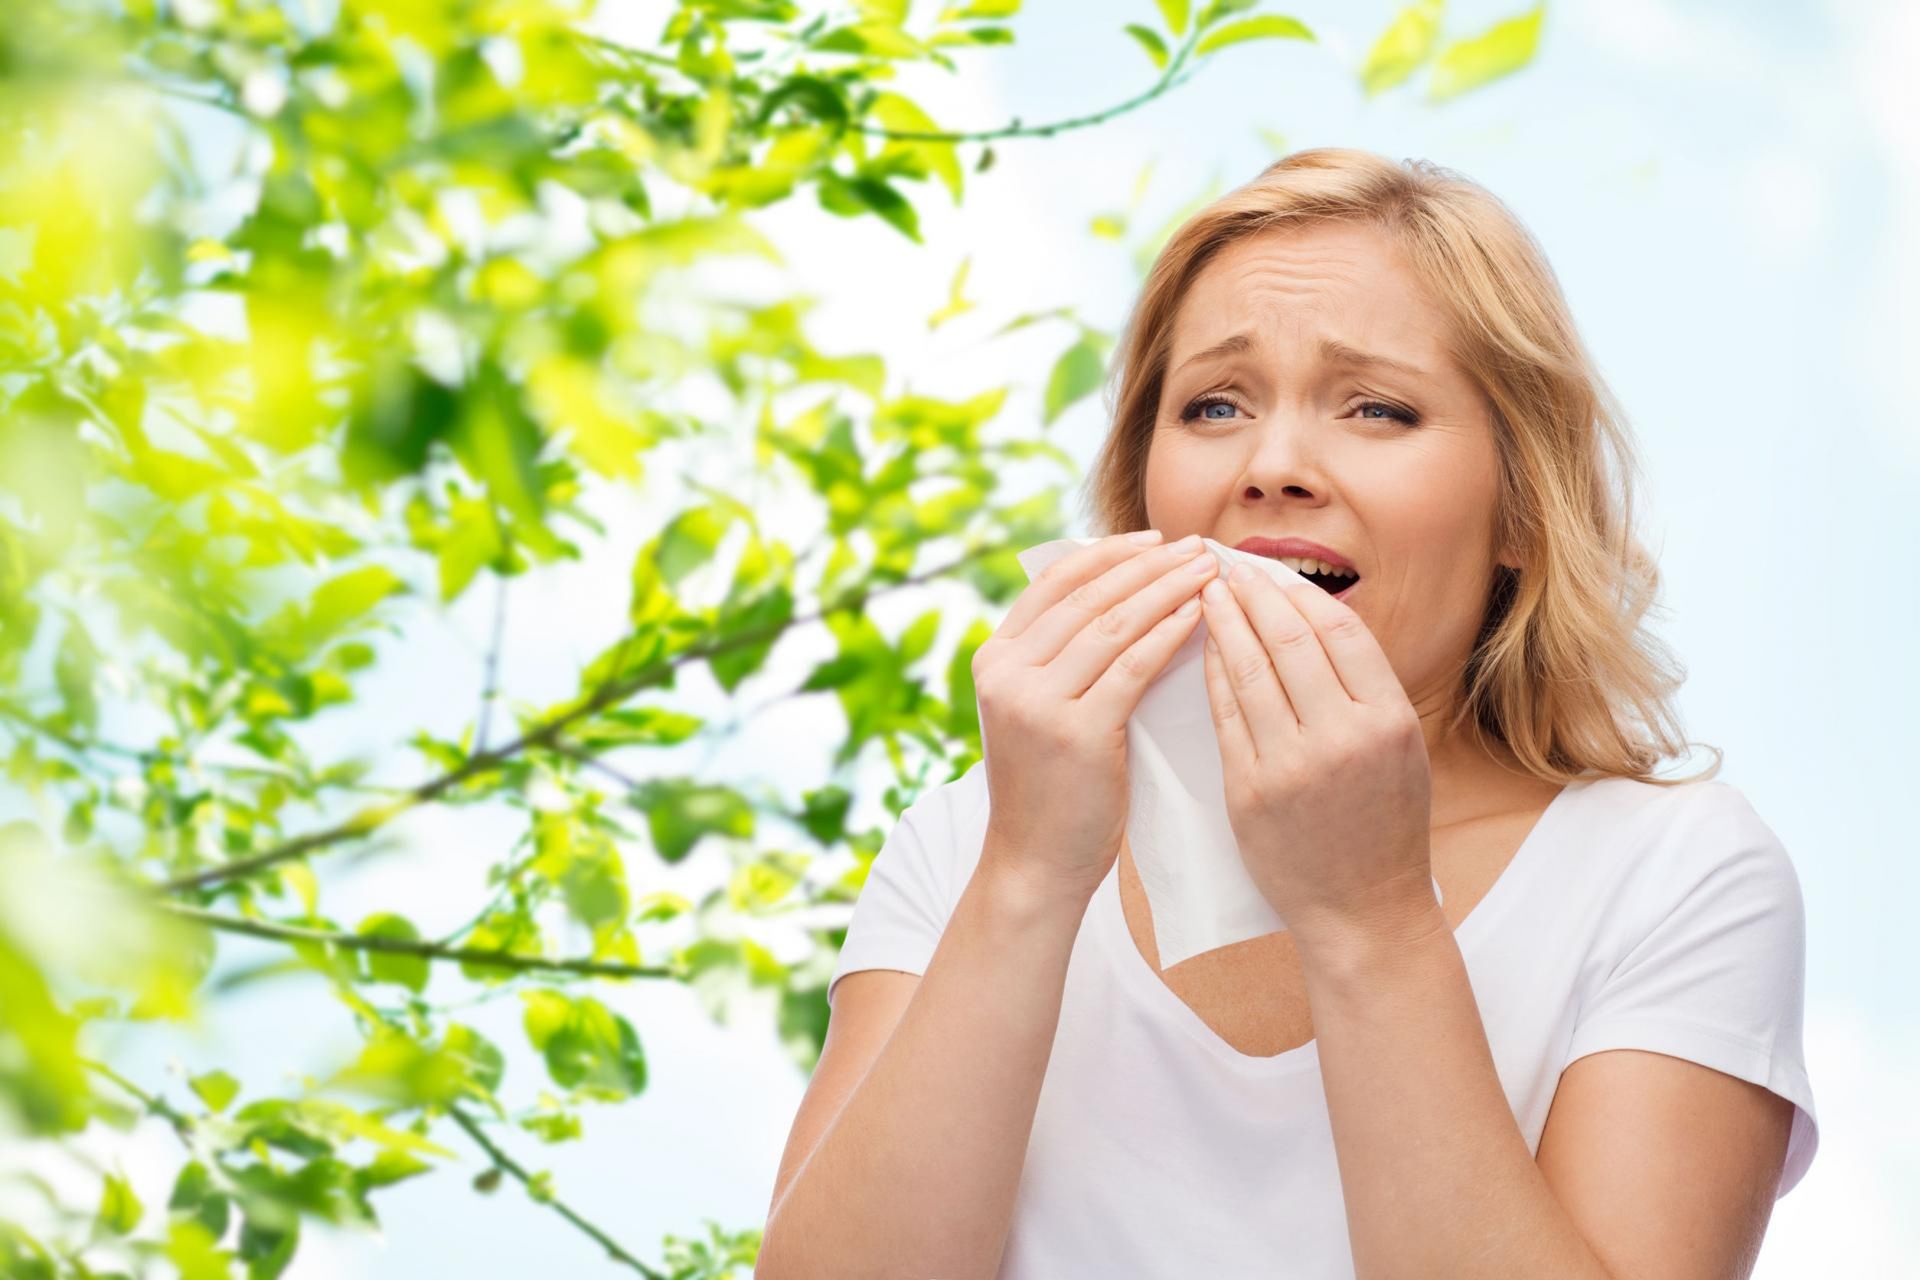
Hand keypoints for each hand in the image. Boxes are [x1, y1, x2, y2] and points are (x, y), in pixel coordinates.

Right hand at [973, 530, 1218, 905]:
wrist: (1036, 862)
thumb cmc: (1051, 787)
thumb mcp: (1037, 708)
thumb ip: (1061, 657)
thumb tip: (1125, 593)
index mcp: (993, 658)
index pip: (1054, 582)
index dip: (1109, 553)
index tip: (1156, 537)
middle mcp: (1007, 672)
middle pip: (1088, 596)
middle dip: (1149, 564)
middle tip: (1198, 545)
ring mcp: (1036, 701)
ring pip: (1113, 624)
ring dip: (1168, 589)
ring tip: (1209, 571)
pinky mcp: (1075, 731)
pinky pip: (1132, 666)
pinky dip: (1170, 634)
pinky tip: (1201, 616)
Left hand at [1197, 563, 1435, 946]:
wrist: (1363, 908)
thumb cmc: (1384, 823)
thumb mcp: (1399, 748)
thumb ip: (1364, 688)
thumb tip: (1314, 616)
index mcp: (1388, 720)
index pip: (1341, 631)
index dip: (1300, 592)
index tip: (1271, 569)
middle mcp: (1343, 737)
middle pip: (1291, 641)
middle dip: (1254, 594)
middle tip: (1226, 565)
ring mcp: (1293, 766)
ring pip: (1249, 672)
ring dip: (1224, 624)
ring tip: (1204, 593)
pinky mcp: (1249, 791)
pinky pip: (1224, 715)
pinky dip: (1212, 673)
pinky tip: (1202, 648)